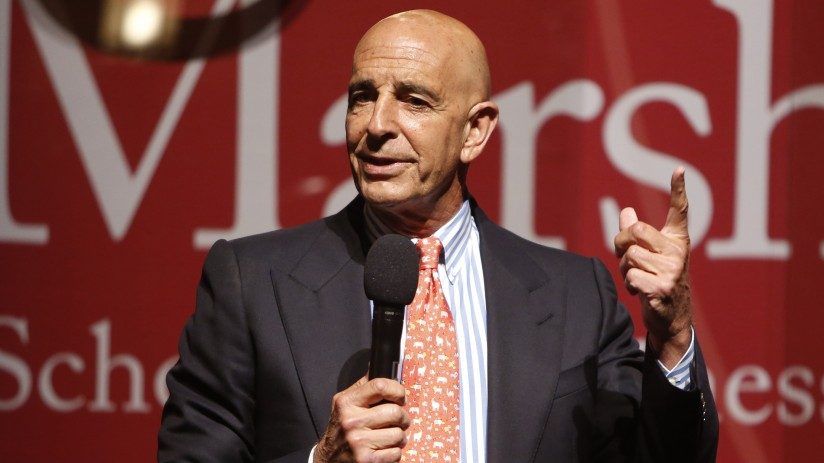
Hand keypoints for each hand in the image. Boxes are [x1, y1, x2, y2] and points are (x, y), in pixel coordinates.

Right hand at [314, 376, 408, 462]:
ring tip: (389, 437)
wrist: (327, 458)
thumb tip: (380, 363)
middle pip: (395, 412)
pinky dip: (394, 453)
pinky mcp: (366, 461)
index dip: (397, 390)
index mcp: (347, 402)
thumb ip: (363, 386)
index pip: (380, 386)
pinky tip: (383, 450)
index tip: (400, 397)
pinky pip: (396, 453)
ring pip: (399, 435)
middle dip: (402, 418)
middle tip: (398, 421)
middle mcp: (351, 421)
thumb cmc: (341, 427)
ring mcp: (358, 443)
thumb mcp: (345, 402)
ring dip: (399, 437)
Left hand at [613, 167, 691, 367]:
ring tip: (638, 278)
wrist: (670, 318)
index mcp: (677, 240)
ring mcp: (673, 270)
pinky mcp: (662, 288)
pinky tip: (640, 292)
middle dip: (621, 243)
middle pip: (636, 231)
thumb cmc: (656, 281)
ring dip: (625, 269)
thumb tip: (626, 211)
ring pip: (629, 256)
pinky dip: (629, 285)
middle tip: (624, 256)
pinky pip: (630, 276)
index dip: (678, 189)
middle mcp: (679, 252)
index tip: (679, 169)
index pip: (679, 211)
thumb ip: (636, 235)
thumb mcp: (649, 256)